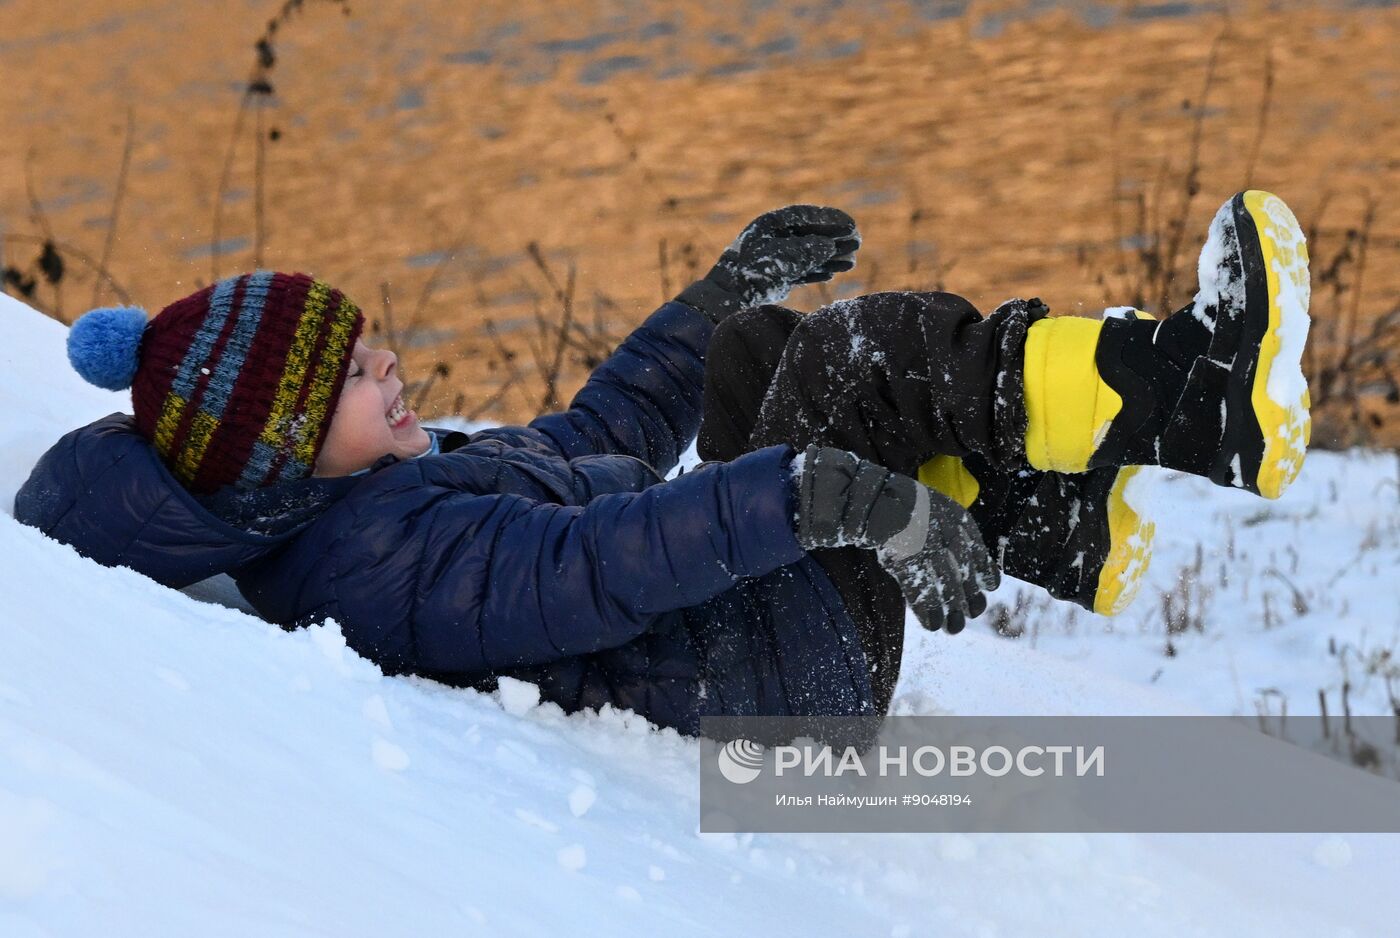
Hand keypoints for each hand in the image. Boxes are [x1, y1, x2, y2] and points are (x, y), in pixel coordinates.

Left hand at [676, 205, 860, 323]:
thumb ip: (805, 251)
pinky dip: (817, 271)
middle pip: (810, 235)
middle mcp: (774, 238)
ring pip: (809, 254)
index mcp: (770, 225)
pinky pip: (801, 271)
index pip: (805, 216)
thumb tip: (828, 247)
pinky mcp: (775, 277)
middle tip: (857, 242)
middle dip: (834, 239)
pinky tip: (832, 273)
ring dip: (831, 257)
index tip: (851, 224)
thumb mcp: (779, 258)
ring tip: (851, 260)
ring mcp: (775, 258)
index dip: (829, 219)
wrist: (728, 298)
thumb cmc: (749, 273)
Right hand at [793, 445, 999, 633]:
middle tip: (970, 614)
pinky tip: (931, 623)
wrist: (873, 499)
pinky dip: (927, 610)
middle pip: (963, 572)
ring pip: (945, 585)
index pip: (979, 551)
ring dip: (950, 609)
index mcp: (958, 520)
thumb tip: (968, 563)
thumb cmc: (904, 506)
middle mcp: (947, 534)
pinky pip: (920, 590)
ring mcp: (926, 547)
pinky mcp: (906, 560)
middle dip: (968, 597)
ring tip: (952, 628)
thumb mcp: (937, 509)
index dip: (985, 572)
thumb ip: (952, 532)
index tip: (989, 587)